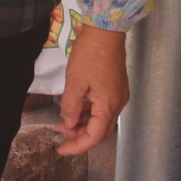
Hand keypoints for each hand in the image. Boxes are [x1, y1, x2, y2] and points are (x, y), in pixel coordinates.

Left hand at [56, 24, 127, 155]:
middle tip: (61, 135)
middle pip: (101, 131)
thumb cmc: (90, 54)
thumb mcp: (75, 81)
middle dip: (81, 136)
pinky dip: (90, 112)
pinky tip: (76, 108)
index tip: (61, 150)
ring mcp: (119, 95)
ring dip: (84, 124)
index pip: (95, 137)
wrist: (105, 31)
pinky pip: (103, 108)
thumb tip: (69, 124)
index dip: (78, 146)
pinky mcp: (116, 87)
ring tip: (65, 121)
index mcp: (109, 105)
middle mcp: (118, 104)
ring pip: (102, 119)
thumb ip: (71, 106)